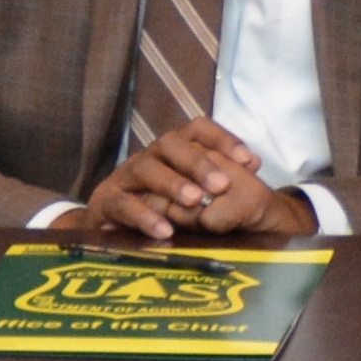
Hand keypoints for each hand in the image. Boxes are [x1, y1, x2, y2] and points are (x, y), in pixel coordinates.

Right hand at [70, 119, 316, 240]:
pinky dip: (144, 215)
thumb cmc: (166, 211)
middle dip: (199, 162)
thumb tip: (254, 165)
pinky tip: (165, 230)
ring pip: (146, 168)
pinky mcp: (106, 203)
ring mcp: (126, 177)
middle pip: (171, 144)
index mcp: (174, 150)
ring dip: (172, 184)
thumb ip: (224, 182)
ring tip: (195, 202)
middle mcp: (150, 156)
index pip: (198, 129)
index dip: (224, 139)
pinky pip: (123, 204)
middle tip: (221, 186)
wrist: (112, 231)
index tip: (250, 162)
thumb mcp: (199, 198)